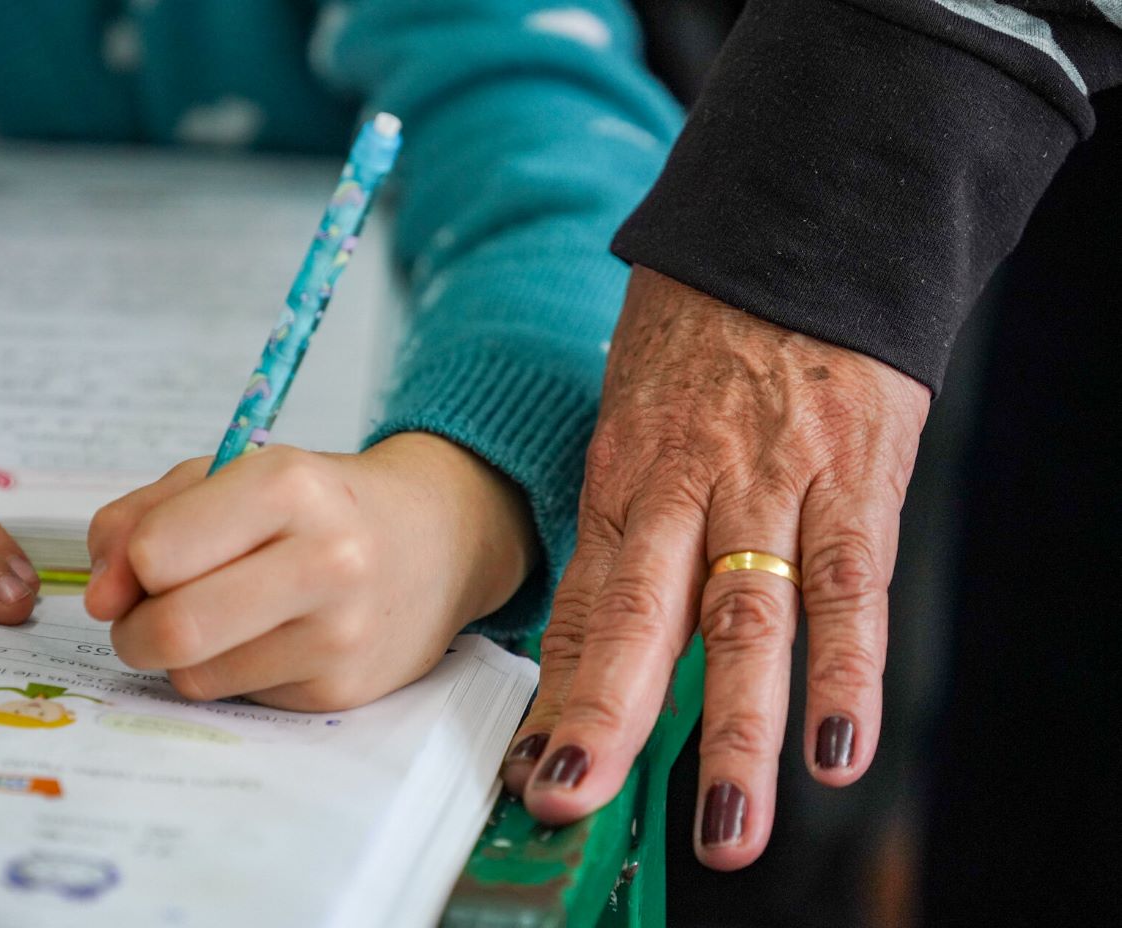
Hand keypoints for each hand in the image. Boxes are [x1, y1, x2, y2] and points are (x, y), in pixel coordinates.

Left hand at [84, 433, 535, 710]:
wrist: (435, 541)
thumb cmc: (313, 504)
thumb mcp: (228, 476)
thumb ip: (140, 519)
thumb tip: (100, 598)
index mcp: (287, 485)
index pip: (157, 553)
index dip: (129, 568)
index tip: (142, 566)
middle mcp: (326, 559)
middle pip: (173, 628)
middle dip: (133, 630)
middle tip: (143, 616)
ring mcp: (341, 632)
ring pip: (195, 675)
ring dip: (178, 657)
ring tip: (214, 620)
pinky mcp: (343, 691)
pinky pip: (236, 698)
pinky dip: (228, 674)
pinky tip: (266, 640)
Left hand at [501, 268, 929, 868]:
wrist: (797, 234)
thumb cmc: (707, 341)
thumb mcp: (640, 419)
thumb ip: (631, 526)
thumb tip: (598, 635)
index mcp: (623, 479)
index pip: (581, 604)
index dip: (556, 693)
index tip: (532, 771)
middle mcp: (684, 490)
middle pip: (637, 616)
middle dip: (605, 718)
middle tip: (573, 801)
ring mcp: (771, 486)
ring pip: (746, 622)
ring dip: (735, 731)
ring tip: (726, 828)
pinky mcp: (854, 480)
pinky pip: (850, 587)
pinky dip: (848, 671)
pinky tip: (839, 748)